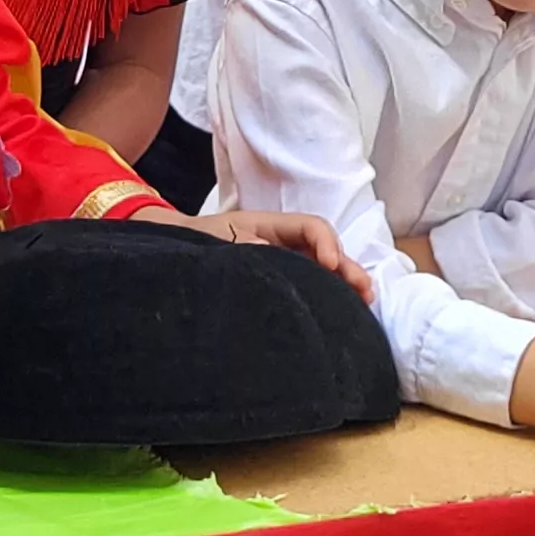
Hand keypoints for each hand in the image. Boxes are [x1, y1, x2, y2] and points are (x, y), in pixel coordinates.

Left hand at [149, 205, 373, 301]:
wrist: (170, 252)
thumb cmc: (191, 243)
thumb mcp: (212, 243)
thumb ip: (239, 245)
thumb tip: (266, 249)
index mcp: (268, 226)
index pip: (310, 227)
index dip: (326, 243)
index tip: (332, 266)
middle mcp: (280, 242)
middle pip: (324, 248)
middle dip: (347, 267)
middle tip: (365, 291)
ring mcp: (280, 261)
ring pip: (321, 267)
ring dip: (343, 282)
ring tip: (362, 303)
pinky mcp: (276, 280)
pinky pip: (308, 282)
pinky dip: (327, 293)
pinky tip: (339, 309)